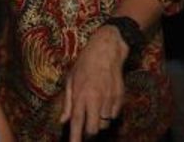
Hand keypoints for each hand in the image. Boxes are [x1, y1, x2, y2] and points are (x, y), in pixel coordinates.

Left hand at [60, 26, 127, 140]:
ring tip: (95, 105)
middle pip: (94, 129)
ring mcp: (109, 99)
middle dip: (89, 132)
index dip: (75, 138)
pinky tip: (104, 99)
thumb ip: (67, 103)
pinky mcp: (120, 97)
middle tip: (86, 126)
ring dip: (99, 121)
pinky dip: (108, 113)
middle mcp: (96, 99)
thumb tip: (63, 121)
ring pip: (105, 123)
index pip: (77, 123)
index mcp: (81, 95)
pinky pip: (114, 115)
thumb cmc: (85, 64)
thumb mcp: (70, 80)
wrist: (106, 50)